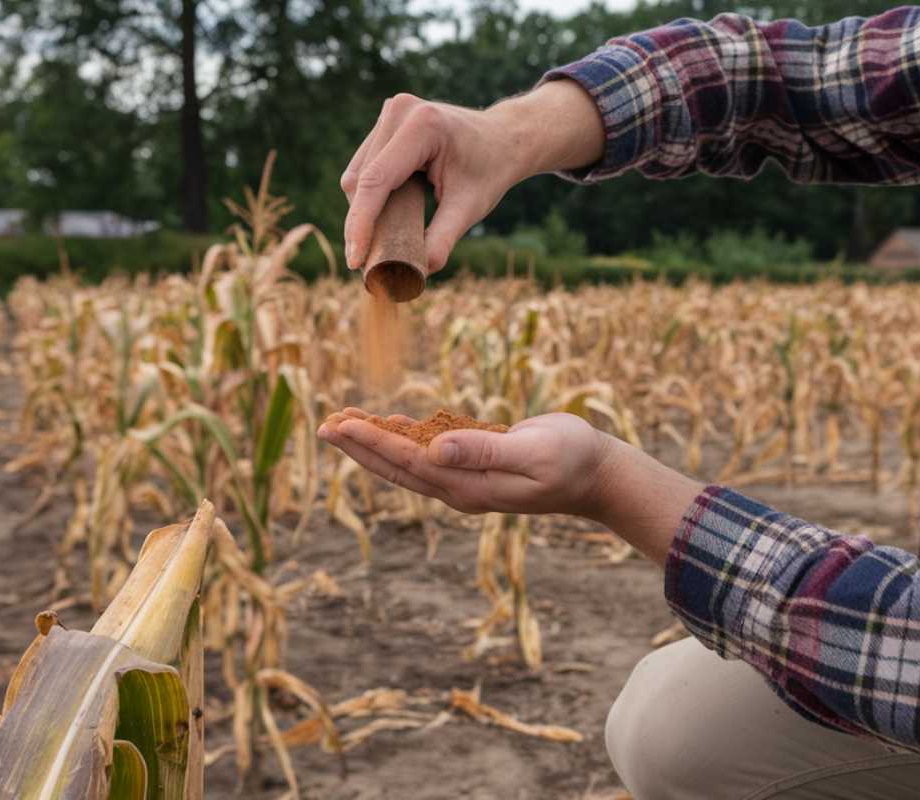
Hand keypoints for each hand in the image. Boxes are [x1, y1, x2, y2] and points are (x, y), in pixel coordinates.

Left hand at [317, 408, 704, 566]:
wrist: (596, 476)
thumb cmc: (571, 459)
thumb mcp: (531, 451)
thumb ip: (484, 450)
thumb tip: (436, 449)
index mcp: (468, 487)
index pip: (409, 462)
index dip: (372, 443)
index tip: (341, 425)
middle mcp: (459, 489)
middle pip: (397, 468)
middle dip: (359, 447)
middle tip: (323, 426)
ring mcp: (465, 482)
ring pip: (408, 463)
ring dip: (375, 444)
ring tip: (343, 425)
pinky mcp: (473, 469)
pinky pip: (427, 457)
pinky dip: (403, 441)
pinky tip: (389, 427)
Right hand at [340, 81, 603, 273]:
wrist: (503, 138)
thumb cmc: (490, 169)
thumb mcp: (470, 207)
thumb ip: (443, 238)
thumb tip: (417, 272)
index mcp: (423, 126)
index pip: (377, 180)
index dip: (361, 223)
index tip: (354, 261)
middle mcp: (400, 111)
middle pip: (360, 180)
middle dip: (360, 223)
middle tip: (368, 263)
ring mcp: (390, 113)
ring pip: (356, 175)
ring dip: (362, 211)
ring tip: (377, 243)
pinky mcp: (386, 123)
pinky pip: (363, 168)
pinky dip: (368, 197)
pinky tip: (383, 219)